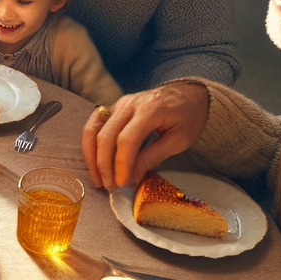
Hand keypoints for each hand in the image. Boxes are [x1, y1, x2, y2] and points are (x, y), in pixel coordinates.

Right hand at [82, 82, 209, 188]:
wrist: (189, 93)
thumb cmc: (190, 116)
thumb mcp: (179, 140)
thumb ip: (153, 157)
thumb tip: (129, 178)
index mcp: (150, 110)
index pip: (126, 139)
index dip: (121, 164)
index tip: (122, 184)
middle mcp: (129, 104)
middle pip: (105, 135)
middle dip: (104, 164)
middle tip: (109, 186)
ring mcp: (118, 104)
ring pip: (93, 129)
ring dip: (91, 156)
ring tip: (98, 177)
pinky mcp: (113, 107)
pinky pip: (94, 125)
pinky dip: (91, 145)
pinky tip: (95, 162)